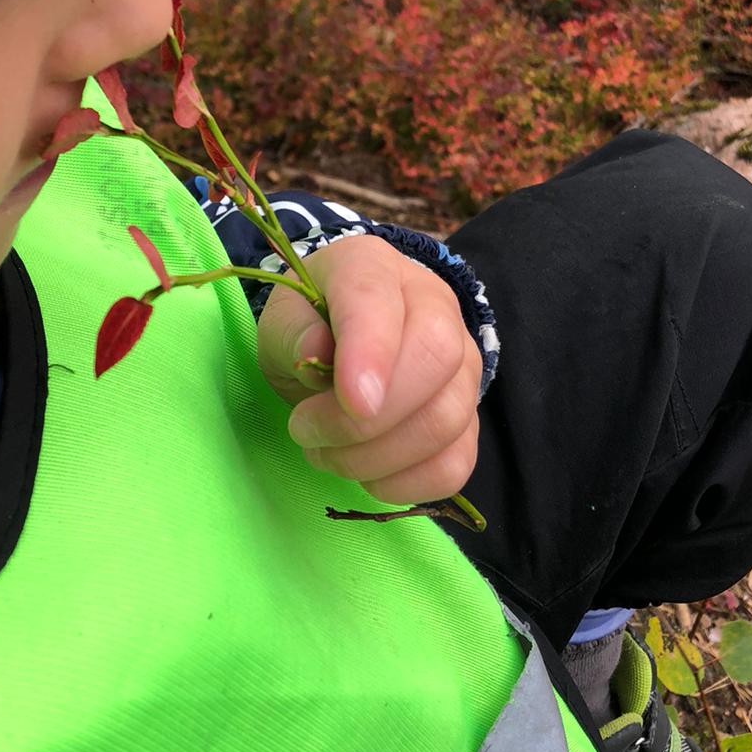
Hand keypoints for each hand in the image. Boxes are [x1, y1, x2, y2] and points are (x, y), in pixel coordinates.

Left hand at [256, 235, 481, 504]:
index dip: (370, 352)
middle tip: (307, 432)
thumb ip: (293, 330)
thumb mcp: (283, 317)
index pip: (380, 298)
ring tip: (326, 453)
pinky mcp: (468, 418)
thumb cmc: (311, 324)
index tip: (350, 402)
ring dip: (375, 458)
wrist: (343, 339)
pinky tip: (368, 474)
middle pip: (435, 359)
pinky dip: (406, 483)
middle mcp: (435, 307)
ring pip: (446, 420)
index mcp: (374, 268)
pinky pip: (455, 464)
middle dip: (368, 419)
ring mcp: (462, 364)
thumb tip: (315, 353)